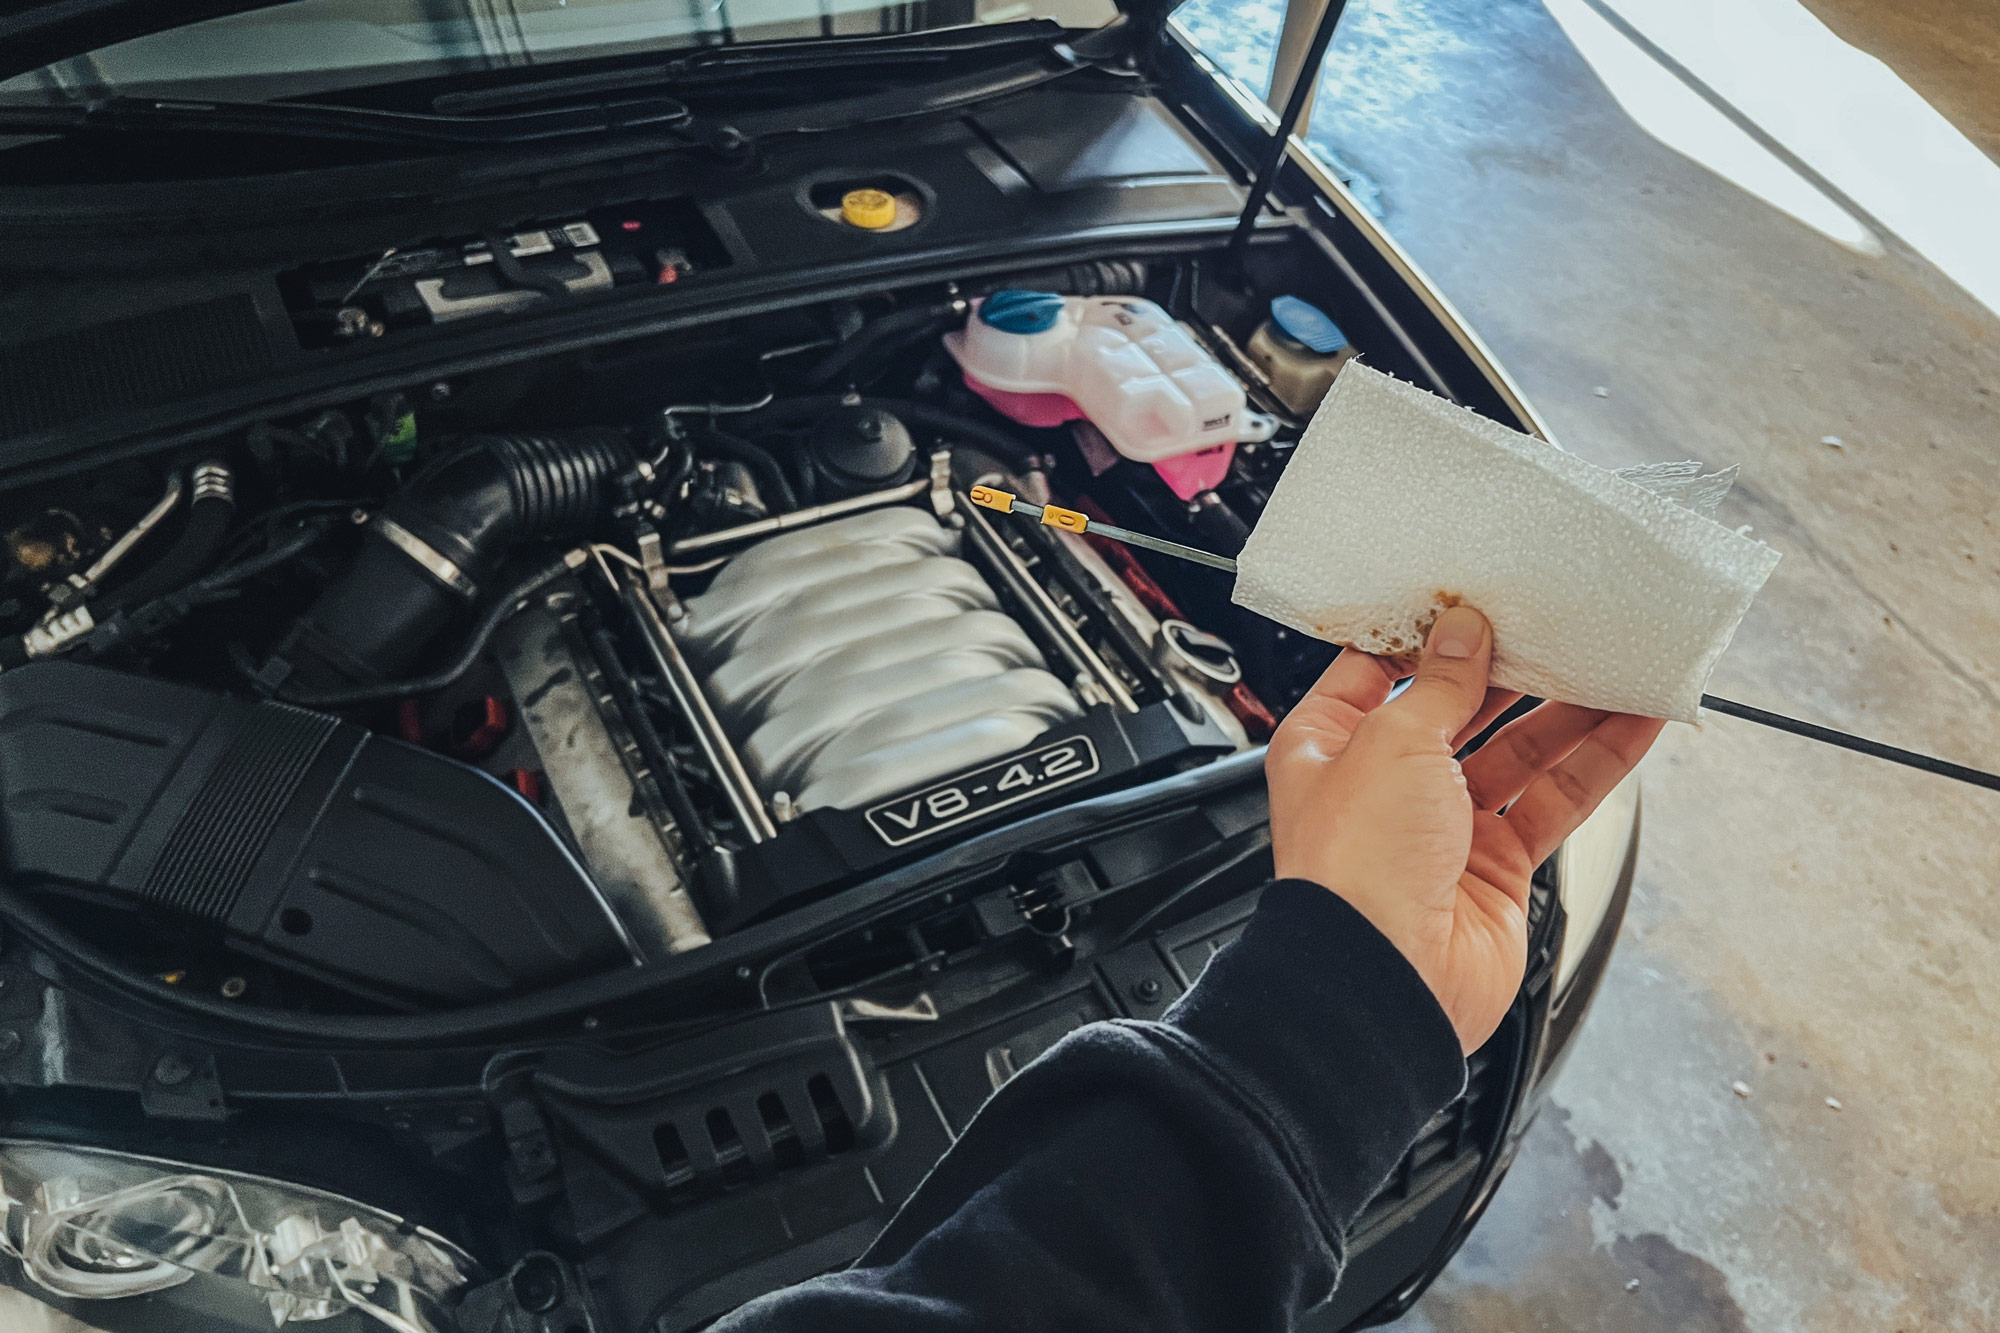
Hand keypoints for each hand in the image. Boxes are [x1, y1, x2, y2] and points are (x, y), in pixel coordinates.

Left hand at [1265, 606, 1664, 1051]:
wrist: (1386, 980)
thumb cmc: (1354, 870)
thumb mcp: (1391, 742)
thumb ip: (1439, 684)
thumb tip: (1464, 634)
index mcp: (1328, 745)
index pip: (1379, 670)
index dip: (1429, 636)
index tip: (1477, 601)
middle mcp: (1383, 784)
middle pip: (1458, 708)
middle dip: (1511, 671)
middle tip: (1561, 628)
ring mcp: (1442, 827)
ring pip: (1518, 752)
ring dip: (1569, 711)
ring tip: (1617, 664)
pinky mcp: (1495, 867)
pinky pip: (1553, 800)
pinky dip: (1596, 762)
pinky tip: (1633, 724)